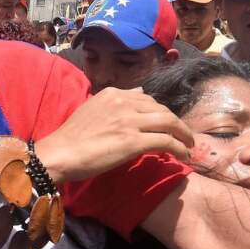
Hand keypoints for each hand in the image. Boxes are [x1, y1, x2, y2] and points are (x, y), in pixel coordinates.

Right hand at [34, 87, 193, 184]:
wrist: (60, 153)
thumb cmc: (72, 137)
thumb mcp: (93, 109)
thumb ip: (116, 103)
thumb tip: (140, 93)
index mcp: (113, 94)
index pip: (147, 99)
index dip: (161, 112)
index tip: (167, 124)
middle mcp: (124, 103)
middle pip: (162, 109)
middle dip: (177, 123)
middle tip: (184, 136)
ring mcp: (130, 121)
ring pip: (169, 122)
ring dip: (184, 135)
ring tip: (189, 145)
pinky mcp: (134, 142)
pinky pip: (166, 142)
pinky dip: (179, 148)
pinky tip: (183, 156)